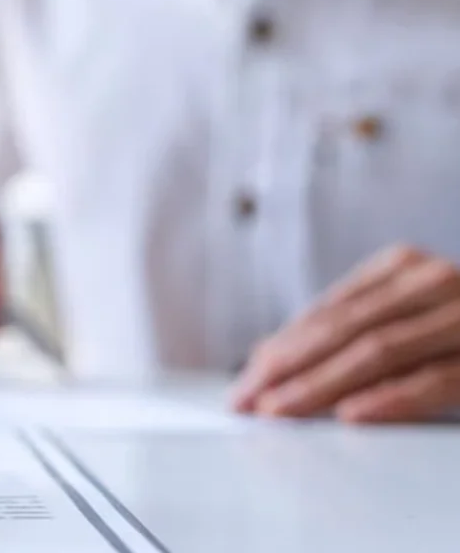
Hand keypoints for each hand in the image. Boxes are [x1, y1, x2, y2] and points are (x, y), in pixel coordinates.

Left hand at [231, 245, 459, 422]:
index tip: (244, 382)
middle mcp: (434, 280)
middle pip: (344, 329)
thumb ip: (357, 329)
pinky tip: (353, 415)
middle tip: (247, 402)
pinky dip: (392, 398)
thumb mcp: (408, 316)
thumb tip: (273, 361)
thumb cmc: (459, 328)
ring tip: (280, 411)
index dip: (280, 348)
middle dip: (286, 369)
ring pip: (379, 350)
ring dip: (321, 385)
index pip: (327, 312)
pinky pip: (437, 377)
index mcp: (403, 267)